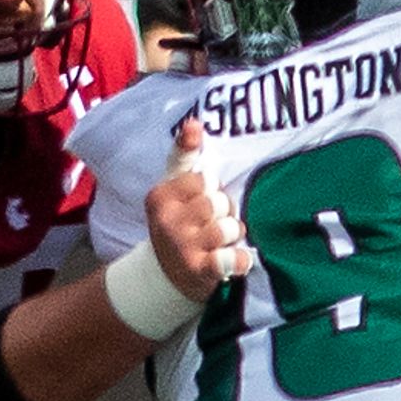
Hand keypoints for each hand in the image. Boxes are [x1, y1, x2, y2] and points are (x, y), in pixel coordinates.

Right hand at [141, 116, 248, 298]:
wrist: (163, 278)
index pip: (203, 178)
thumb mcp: (173, 190)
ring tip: (219, 244)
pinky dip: (240, 260)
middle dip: (224, 212)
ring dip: (232, 236)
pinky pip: (231, 258)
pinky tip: (236, 261)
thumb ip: (184, 157)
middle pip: (218, 202)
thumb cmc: (178, 225)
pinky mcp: (198, 271)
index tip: (198, 201)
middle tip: (212, 225)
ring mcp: (181, 247)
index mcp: (160, 196)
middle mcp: (167, 221)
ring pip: (229, 227)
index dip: (210, 190)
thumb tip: (194, 122)